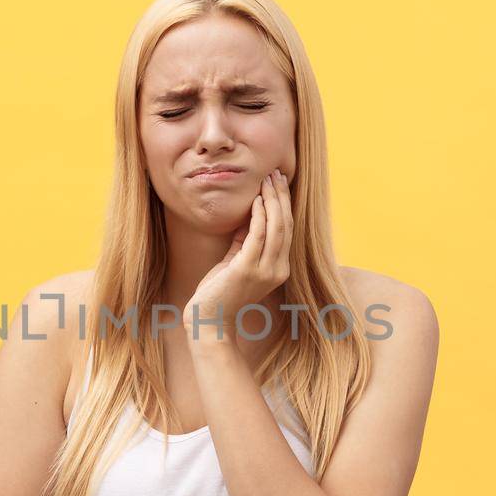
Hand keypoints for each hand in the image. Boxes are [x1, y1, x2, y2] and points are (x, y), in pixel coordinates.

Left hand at [184, 168, 292, 341]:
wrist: (209, 322)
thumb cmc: (219, 293)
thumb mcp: (235, 261)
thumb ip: (245, 241)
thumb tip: (250, 214)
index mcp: (278, 268)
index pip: (286, 229)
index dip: (284, 204)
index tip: (279, 182)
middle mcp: (277, 269)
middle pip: (285, 225)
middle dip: (281, 196)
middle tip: (276, 173)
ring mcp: (264, 271)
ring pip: (276, 228)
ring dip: (272, 200)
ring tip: (267, 180)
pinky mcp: (247, 270)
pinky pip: (258, 236)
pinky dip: (259, 216)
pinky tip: (256, 200)